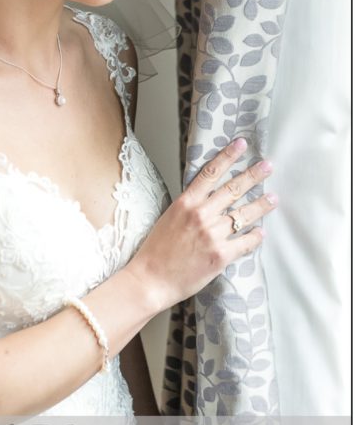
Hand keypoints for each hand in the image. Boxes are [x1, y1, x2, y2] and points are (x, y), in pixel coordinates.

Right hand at [128, 138, 277, 311]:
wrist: (151, 279)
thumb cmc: (156, 251)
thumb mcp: (169, 218)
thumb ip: (189, 206)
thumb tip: (207, 198)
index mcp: (185, 203)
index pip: (210, 172)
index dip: (228, 156)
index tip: (241, 145)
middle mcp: (201, 215)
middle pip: (233, 189)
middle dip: (253, 175)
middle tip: (268, 166)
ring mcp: (212, 234)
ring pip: (244, 214)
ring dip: (261, 205)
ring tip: (273, 198)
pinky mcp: (221, 255)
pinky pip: (245, 242)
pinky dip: (255, 236)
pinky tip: (262, 232)